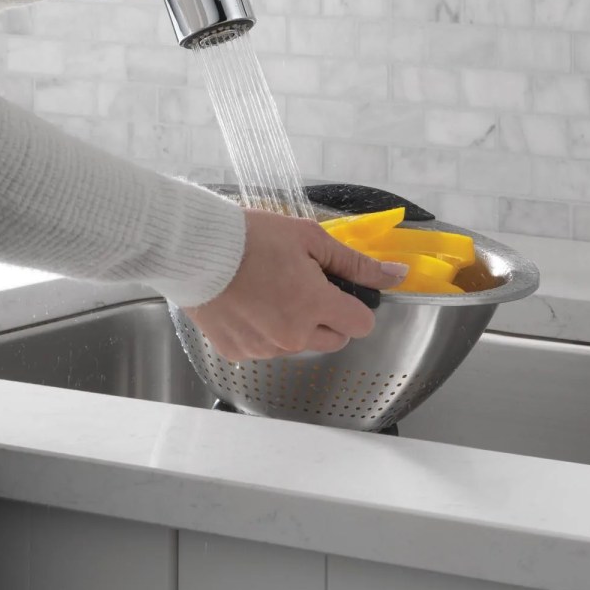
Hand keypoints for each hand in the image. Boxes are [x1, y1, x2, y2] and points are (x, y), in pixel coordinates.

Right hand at [185, 209, 409, 360]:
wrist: (192, 249)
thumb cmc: (251, 237)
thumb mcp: (310, 239)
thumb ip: (356, 263)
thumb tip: (397, 276)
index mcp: (315, 306)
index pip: (361, 325)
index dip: (355, 305)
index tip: (339, 288)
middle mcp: (292, 336)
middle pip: (334, 339)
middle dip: (328, 316)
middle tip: (303, 284)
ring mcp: (263, 349)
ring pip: (299, 345)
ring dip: (295, 325)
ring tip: (269, 290)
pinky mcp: (237, 352)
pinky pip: (265, 348)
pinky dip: (263, 331)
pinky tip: (248, 303)